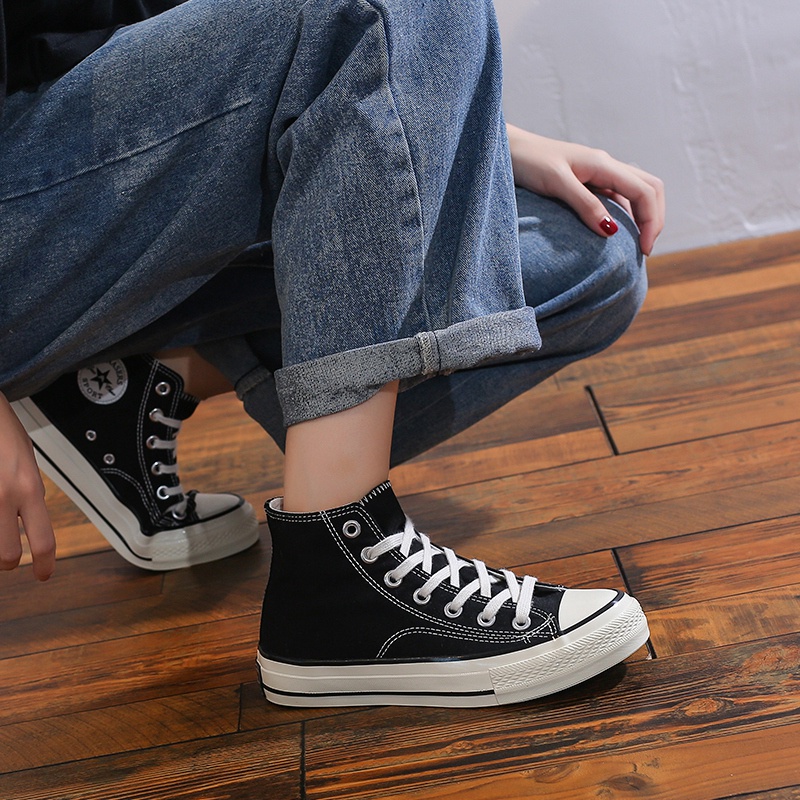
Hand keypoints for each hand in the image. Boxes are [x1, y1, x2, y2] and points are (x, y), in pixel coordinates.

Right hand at [0, 393, 55, 579]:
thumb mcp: (27, 463)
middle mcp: (3, 497)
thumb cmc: (1, 432)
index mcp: (28, 488)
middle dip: (7, 561)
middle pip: (6, 556)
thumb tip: (29, 521)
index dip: (46, 564)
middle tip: (9, 557)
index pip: (44, 539)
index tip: (44, 575)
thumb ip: (29, 494)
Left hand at [506, 124, 664, 255]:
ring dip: (641, 215)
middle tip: (645, 249)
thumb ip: (585, 204)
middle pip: (649, 188)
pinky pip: (616, 196)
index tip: (644, 251)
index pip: (645, 191)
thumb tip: (611, 231)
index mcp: (603, 164)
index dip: (651, 221)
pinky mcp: (586, 180)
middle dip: (653, 218)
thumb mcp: (556, 183)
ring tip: (635, 243)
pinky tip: (613, 231)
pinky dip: (624, 213)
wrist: (507, 149)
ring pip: (635, 191)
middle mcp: (605, 166)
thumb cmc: (528, 162)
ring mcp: (597, 172)